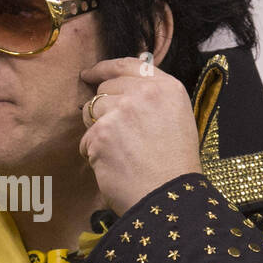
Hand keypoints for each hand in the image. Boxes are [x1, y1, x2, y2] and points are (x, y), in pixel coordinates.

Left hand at [78, 57, 200, 213]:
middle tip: (117, 135)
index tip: (89, 74)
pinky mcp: (101, 133)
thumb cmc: (174, 166)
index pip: (128, 65)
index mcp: (167, 87)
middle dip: (103, 109)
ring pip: (90, 111)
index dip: (104, 69)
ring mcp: (121, 111)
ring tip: (118, 152)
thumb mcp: (177, 119)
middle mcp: (144, 93)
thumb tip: (122, 84)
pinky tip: (113, 166)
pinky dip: (93, 154)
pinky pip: (85, 139)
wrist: (170, 197)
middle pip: (105, 89)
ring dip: (96, 130)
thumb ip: (153, 98)